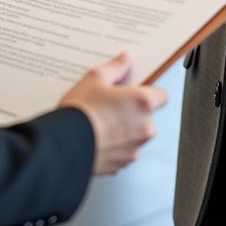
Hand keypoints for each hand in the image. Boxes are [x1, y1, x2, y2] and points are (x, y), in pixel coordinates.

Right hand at [60, 52, 167, 174]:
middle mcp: (144, 127)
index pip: (161, 96)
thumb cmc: (81, 112)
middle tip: (112, 105)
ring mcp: (134, 148)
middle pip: (148, 116)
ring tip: (101, 121)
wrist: (63, 145)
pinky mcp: (121, 165)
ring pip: (135, 135)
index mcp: (142, 103)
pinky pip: (123, 151)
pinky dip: (115, 146)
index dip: (148, 93)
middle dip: (133, 111)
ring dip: (125, 129)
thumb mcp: (95, 78)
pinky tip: (97, 136)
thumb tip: (124, 60)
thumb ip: (115, 68)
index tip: (135, 91)